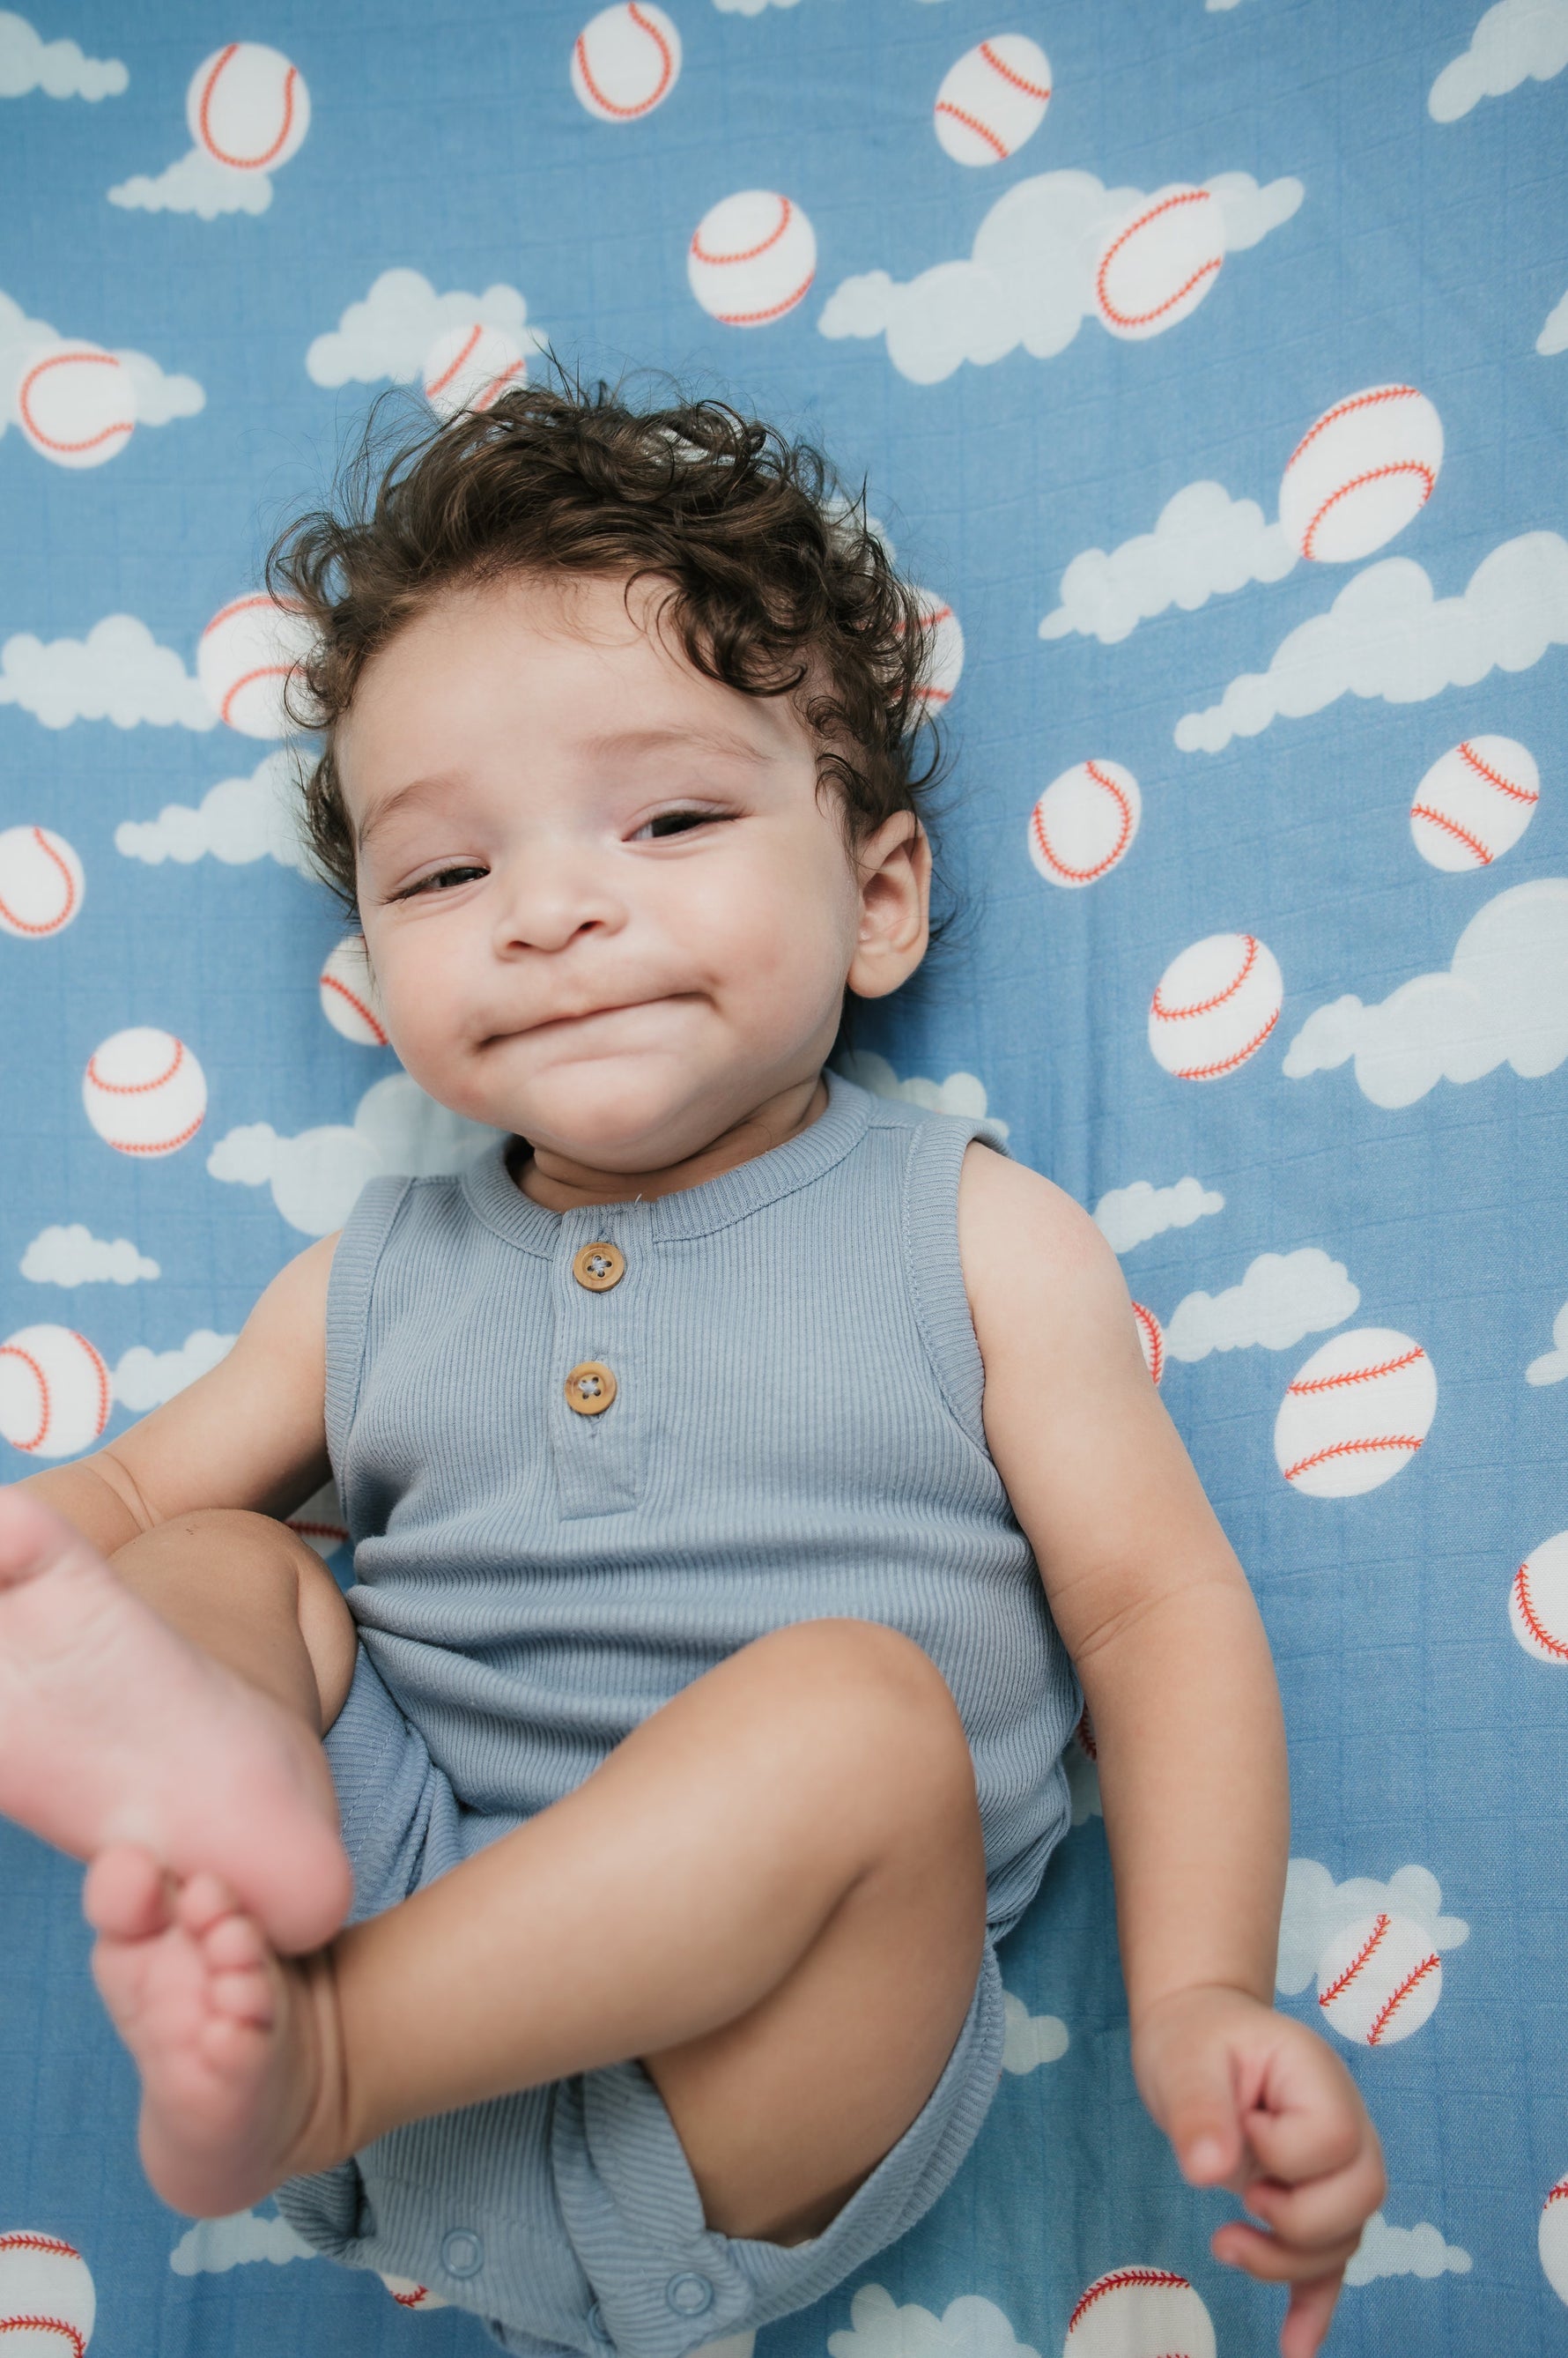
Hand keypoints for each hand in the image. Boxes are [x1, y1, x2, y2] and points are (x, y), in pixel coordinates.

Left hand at [1130, 1983, 1384, 2357]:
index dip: (1282, 2154)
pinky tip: (1294, 2348)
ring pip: (1344, 2240)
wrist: (1200, 2033)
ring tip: (1224, 2243)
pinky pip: (1329, 2263)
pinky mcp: (1312, 2200)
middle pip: (1360, 2199)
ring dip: (1287, 2263)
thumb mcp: (1183, 2060)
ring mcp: (1335, 2169)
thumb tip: (1210, 2172)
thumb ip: (1198, 2110)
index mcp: (1319, 2079)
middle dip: (1296, 2223)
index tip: (1240, 2126)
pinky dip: (1314, 2308)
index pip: (1332, 2140)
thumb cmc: (1195, 2038)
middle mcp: (1346, 2124)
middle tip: (1244, 2200)